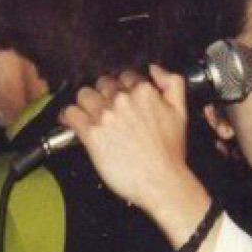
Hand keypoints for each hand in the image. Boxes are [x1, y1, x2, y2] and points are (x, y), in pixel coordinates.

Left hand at [60, 65, 200, 214]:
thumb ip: (172, 83)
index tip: (121, 99)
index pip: (125, 76)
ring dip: (86, 104)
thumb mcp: (181, 111)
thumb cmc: (169, 154)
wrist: (161, 182)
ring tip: (90, 117)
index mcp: (144, 92)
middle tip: (107, 111)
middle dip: (104, 95)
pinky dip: (69, 117)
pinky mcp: (91, 133)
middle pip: (102, 84)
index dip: (122, 88)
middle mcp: (123, 100)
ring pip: (84, 95)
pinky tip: (73, 122)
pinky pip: (71, 113)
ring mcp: (105, 115)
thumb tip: (155, 69)